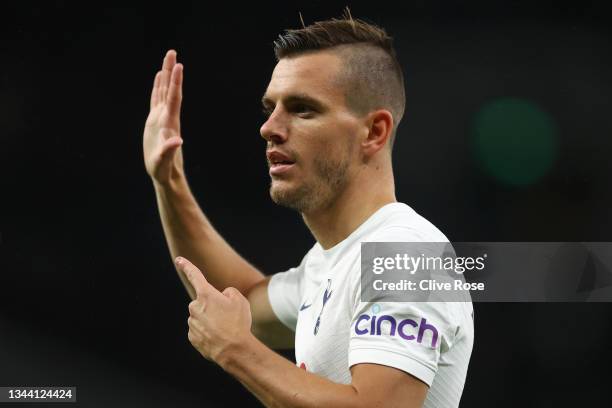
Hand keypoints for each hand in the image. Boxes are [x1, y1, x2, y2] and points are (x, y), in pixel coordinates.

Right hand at [143, 50, 184, 184]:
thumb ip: (170, 151)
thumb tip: (178, 141)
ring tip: (167, 59)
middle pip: (170, 90)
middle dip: (170, 71)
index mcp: (169, 123)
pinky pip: (156, 100)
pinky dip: (157, 87)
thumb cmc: (164, 169)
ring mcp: (161, 118)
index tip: (179, 65)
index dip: (175, 82)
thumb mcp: (165, 161)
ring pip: (163, 92)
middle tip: (172, 52)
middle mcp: (167, 117)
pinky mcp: (155, 122)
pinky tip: (158, 78)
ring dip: (165, 75)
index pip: (174, 98)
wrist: (165, 174)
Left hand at [175, 257, 253, 363]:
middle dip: (212, 306)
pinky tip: (218, 337)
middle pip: (203, 302)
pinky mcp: (192, 337)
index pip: (195, 276)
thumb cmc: (238, 322)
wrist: (234, 349)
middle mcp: (195, 307)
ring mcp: (192, 323)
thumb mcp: (240, 300)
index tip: (178, 259)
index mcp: (206, 295)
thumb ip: (228, 292)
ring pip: (201, 317)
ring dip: (211, 320)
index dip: (187, 266)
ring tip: (225, 329)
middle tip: (227, 316)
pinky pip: (200, 330)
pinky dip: (208, 332)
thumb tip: (221, 296)